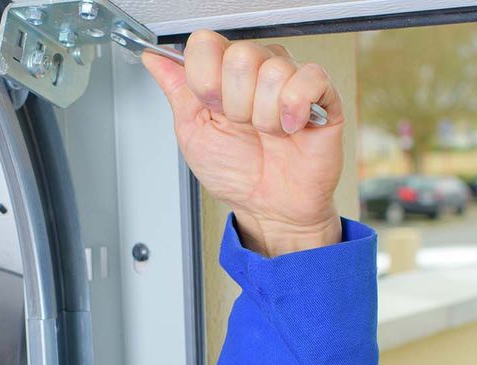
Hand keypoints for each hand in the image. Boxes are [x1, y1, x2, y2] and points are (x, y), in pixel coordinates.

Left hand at [143, 30, 344, 256]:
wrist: (270, 208)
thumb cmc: (236, 174)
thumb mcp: (192, 132)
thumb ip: (176, 90)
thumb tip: (154, 59)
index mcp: (223, 74)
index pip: (206, 43)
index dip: (205, 79)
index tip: (211, 107)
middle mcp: (256, 70)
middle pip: (240, 55)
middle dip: (235, 103)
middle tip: (243, 125)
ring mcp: (289, 80)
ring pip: (272, 71)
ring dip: (264, 116)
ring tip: (268, 133)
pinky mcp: (323, 95)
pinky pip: (309, 78)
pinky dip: (294, 109)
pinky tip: (291, 128)